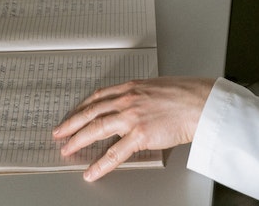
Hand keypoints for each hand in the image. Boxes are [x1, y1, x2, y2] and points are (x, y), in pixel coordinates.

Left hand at [52, 77, 215, 181]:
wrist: (200, 102)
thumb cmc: (186, 94)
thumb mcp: (157, 87)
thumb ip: (142, 96)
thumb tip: (136, 105)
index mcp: (130, 87)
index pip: (98, 96)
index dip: (82, 107)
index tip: (73, 113)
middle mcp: (127, 99)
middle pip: (91, 112)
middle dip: (71, 123)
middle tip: (59, 132)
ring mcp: (131, 117)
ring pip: (96, 129)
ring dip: (77, 140)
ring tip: (66, 149)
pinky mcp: (140, 135)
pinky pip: (115, 153)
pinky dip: (100, 164)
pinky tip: (91, 171)